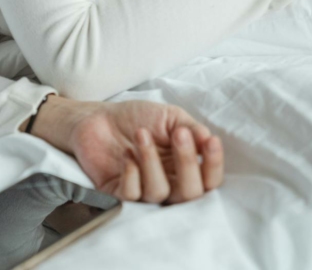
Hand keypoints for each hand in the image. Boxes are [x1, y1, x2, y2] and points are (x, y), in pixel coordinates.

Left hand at [27, 96, 223, 203]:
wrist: (98, 117)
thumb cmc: (136, 117)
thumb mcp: (170, 117)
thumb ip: (191, 128)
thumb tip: (208, 139)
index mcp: (184, 167)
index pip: (208, 180)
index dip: (213, 165)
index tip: (209, 141)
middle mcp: (168, 183)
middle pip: (190, 194)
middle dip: (187, 163)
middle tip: (178, 134)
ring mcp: (143, 190)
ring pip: (159, 193)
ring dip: (152, 161)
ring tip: (141, 134)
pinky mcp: (118, 193)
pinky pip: (132, 195)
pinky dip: (131, 174)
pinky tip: (127, 155)